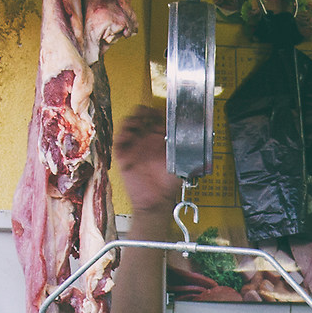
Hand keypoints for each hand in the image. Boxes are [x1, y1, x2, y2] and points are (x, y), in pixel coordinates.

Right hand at [113, 104, 179, 219]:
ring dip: (132, 120)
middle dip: (144, 112)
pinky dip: (122, 133)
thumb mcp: (181, 162)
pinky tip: (130, 132)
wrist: (156, 201)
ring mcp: (134, 148)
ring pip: (129, 127)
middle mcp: (146, 143)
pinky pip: (119, 141)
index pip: (157, 120)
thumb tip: (192, 135)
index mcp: (160, 142)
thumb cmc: (169, 185)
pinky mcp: (124, 157)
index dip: (158, 113)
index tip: (162, 110)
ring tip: (138, 119)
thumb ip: (184, 148)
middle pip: (141, 119)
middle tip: (148, 111)